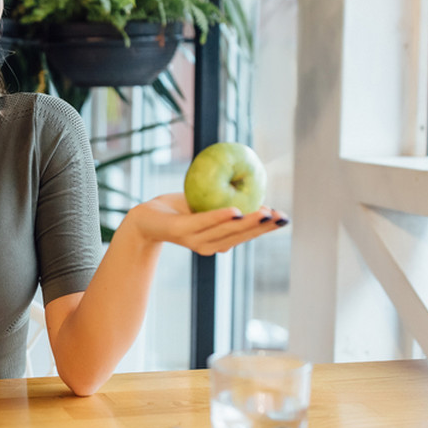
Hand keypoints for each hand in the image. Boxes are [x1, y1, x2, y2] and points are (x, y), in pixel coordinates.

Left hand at [124, 192, 287, 255]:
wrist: (144, 218)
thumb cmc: (178, 209)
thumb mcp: (205, 201)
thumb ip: (225, 199)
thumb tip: (250, 182)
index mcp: (219, 239)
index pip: (246, 234)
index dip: (266, 228)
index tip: (284, 218)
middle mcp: (210, 244)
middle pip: (240, 235)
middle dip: (262, 226)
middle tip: (281, 216)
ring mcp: (196, 240)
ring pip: (225, 231)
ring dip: (247, 222)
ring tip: (265, 212)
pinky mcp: (181, 231)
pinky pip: (203, 223)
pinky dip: (219, 217)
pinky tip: (235, 210)